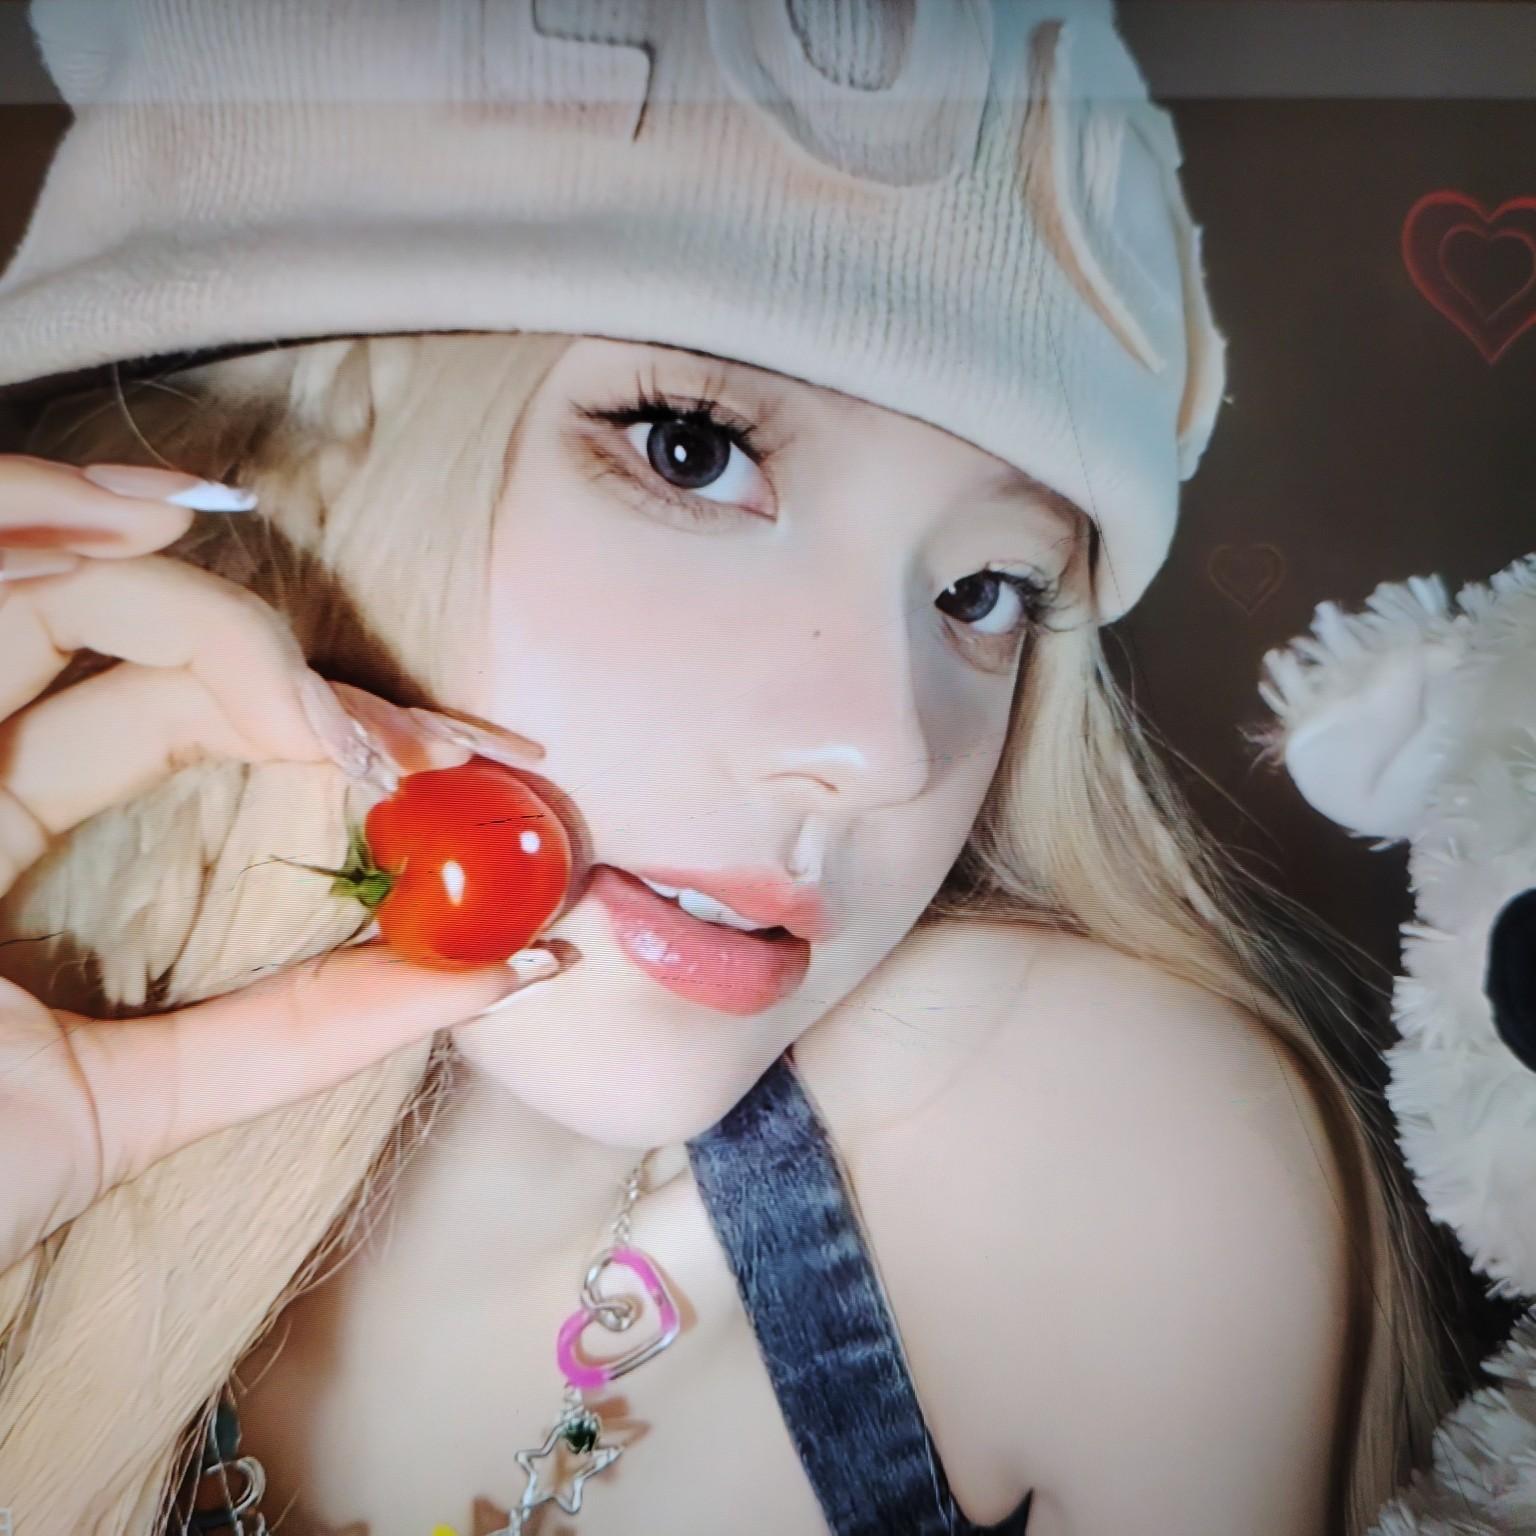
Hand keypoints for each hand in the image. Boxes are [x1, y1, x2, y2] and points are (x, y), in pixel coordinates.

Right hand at [0, 455, 570, 1273]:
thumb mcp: (134, 1104)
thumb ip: (307, 1032)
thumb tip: (507, 969)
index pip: (173, 721)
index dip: (321, 715)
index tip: (466, 761)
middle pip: (122, 645)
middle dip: (278, 656)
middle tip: (422, 742)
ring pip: (27, 583)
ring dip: (157, 557)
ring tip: (316, 605)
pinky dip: (30, 520)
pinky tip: (142, 516)